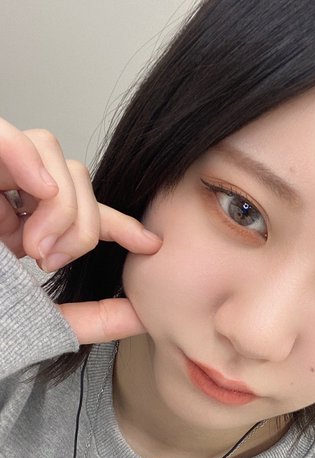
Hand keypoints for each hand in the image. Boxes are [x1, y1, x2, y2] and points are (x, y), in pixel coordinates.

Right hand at [0, 117, 161, 342]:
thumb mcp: (39, 318)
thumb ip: (91, 318)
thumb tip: (142, 316)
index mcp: (25, 226)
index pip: (85, 211)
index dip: (121, 222)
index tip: (151, 244)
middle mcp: (8, 194)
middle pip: (75, 176)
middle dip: (79, 223)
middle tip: (49, 261)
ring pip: (49, 149)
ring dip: (56, 203)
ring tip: (29, 246)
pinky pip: (4, 135)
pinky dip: (25, 158)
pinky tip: (35, 193)